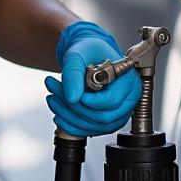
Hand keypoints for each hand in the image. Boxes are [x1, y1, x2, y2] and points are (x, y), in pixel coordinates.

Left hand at [44, 21, 140, 136]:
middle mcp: (128, 99)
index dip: (91, 102)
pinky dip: (71, 123)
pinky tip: (59, 112)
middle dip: (74, 107)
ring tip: (53, 97)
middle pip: (103, 117)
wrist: (88, 53)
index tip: (73, 95)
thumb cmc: (89, 50)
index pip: (112, 101)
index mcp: (128, 81)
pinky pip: (90, 130)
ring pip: (95, 126)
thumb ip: (73, 73)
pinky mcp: (107, 120)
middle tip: (54, 91)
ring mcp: (119, 112)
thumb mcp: (77, 54)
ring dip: (69, 116)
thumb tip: (72, 96)